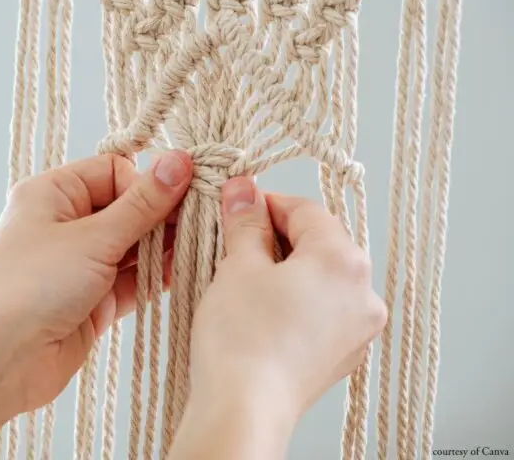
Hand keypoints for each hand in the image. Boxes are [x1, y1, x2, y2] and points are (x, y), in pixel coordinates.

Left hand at [0, 151, 193, 417]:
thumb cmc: (30, 286)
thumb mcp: (93, 237)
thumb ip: (142, 204)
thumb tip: (178, 161)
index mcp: (53, 194)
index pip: (113, 171)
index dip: (146, 183)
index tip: (180, 196)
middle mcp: (65, 225)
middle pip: (127, 208)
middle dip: (162, 215)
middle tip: (201, 218)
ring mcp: (79, 264)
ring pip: (132, 246)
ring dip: (162, 247)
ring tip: (200, 243)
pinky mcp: (92, 300)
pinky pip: (131, 280)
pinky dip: (155, 276)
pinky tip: (183, 269)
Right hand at [174, 177, 386, 457]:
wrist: (244, 410)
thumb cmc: (241, 340)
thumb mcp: (238, 266)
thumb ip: (246, 222)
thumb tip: (243, 190)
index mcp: (343, 261)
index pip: (306, 210)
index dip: (267, 203)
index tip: (238, 204)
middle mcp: (363, 292)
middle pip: (320, 242)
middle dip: (277, 235)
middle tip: (236, 238)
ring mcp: (358, 327)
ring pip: (322, 276)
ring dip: (287, 266)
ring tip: (246, 274)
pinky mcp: (345, 353)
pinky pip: (324, 308)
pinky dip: (298, 298)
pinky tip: (263, 307)